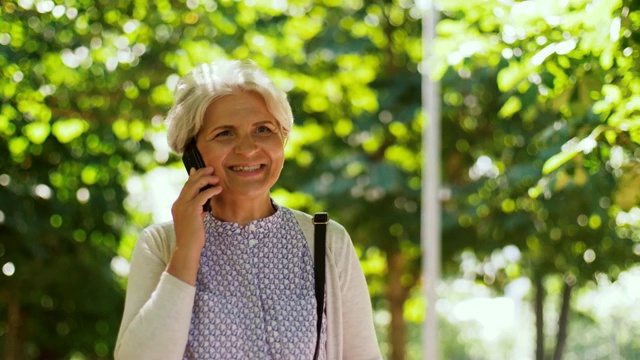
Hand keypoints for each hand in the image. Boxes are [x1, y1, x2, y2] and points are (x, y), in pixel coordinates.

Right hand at [167, 166, 220, 284]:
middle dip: (201, 173)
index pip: (186, 186)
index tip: (200, 169)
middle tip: (211, 168)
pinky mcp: (191, 210)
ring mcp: (184, 206)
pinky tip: (218, 189)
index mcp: (178, 205)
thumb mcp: (193, 221)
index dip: (193, 176)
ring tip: (216, 178)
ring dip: (207, 179)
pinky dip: (211, 190)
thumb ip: (196, 211)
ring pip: (195, 185)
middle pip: (190, 182)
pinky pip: (202, 195)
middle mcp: (179, 203)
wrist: (187, 248)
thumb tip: (203, 207)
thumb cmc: (192, 237)